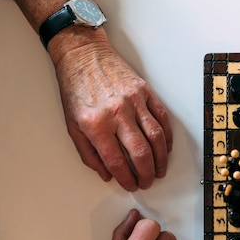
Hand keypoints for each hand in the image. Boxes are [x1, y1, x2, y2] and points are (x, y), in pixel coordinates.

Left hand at [50, 30, 172, 190]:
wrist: (84, 55)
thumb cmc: (75, 89)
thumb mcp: (72, 125)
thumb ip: (89, 153)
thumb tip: (107, 174)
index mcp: (96, 124)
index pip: (116, 160)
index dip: (126, 178)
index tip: (130, 185)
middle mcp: (117, 113)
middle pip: (140, 152)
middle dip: (147, 173)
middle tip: (147, 181)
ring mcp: (134, 101)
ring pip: (156, 137)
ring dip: (161, 158)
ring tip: (160, 170)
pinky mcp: (145, 92)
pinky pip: (162, 118)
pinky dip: (167, 136)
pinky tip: (166, 148)